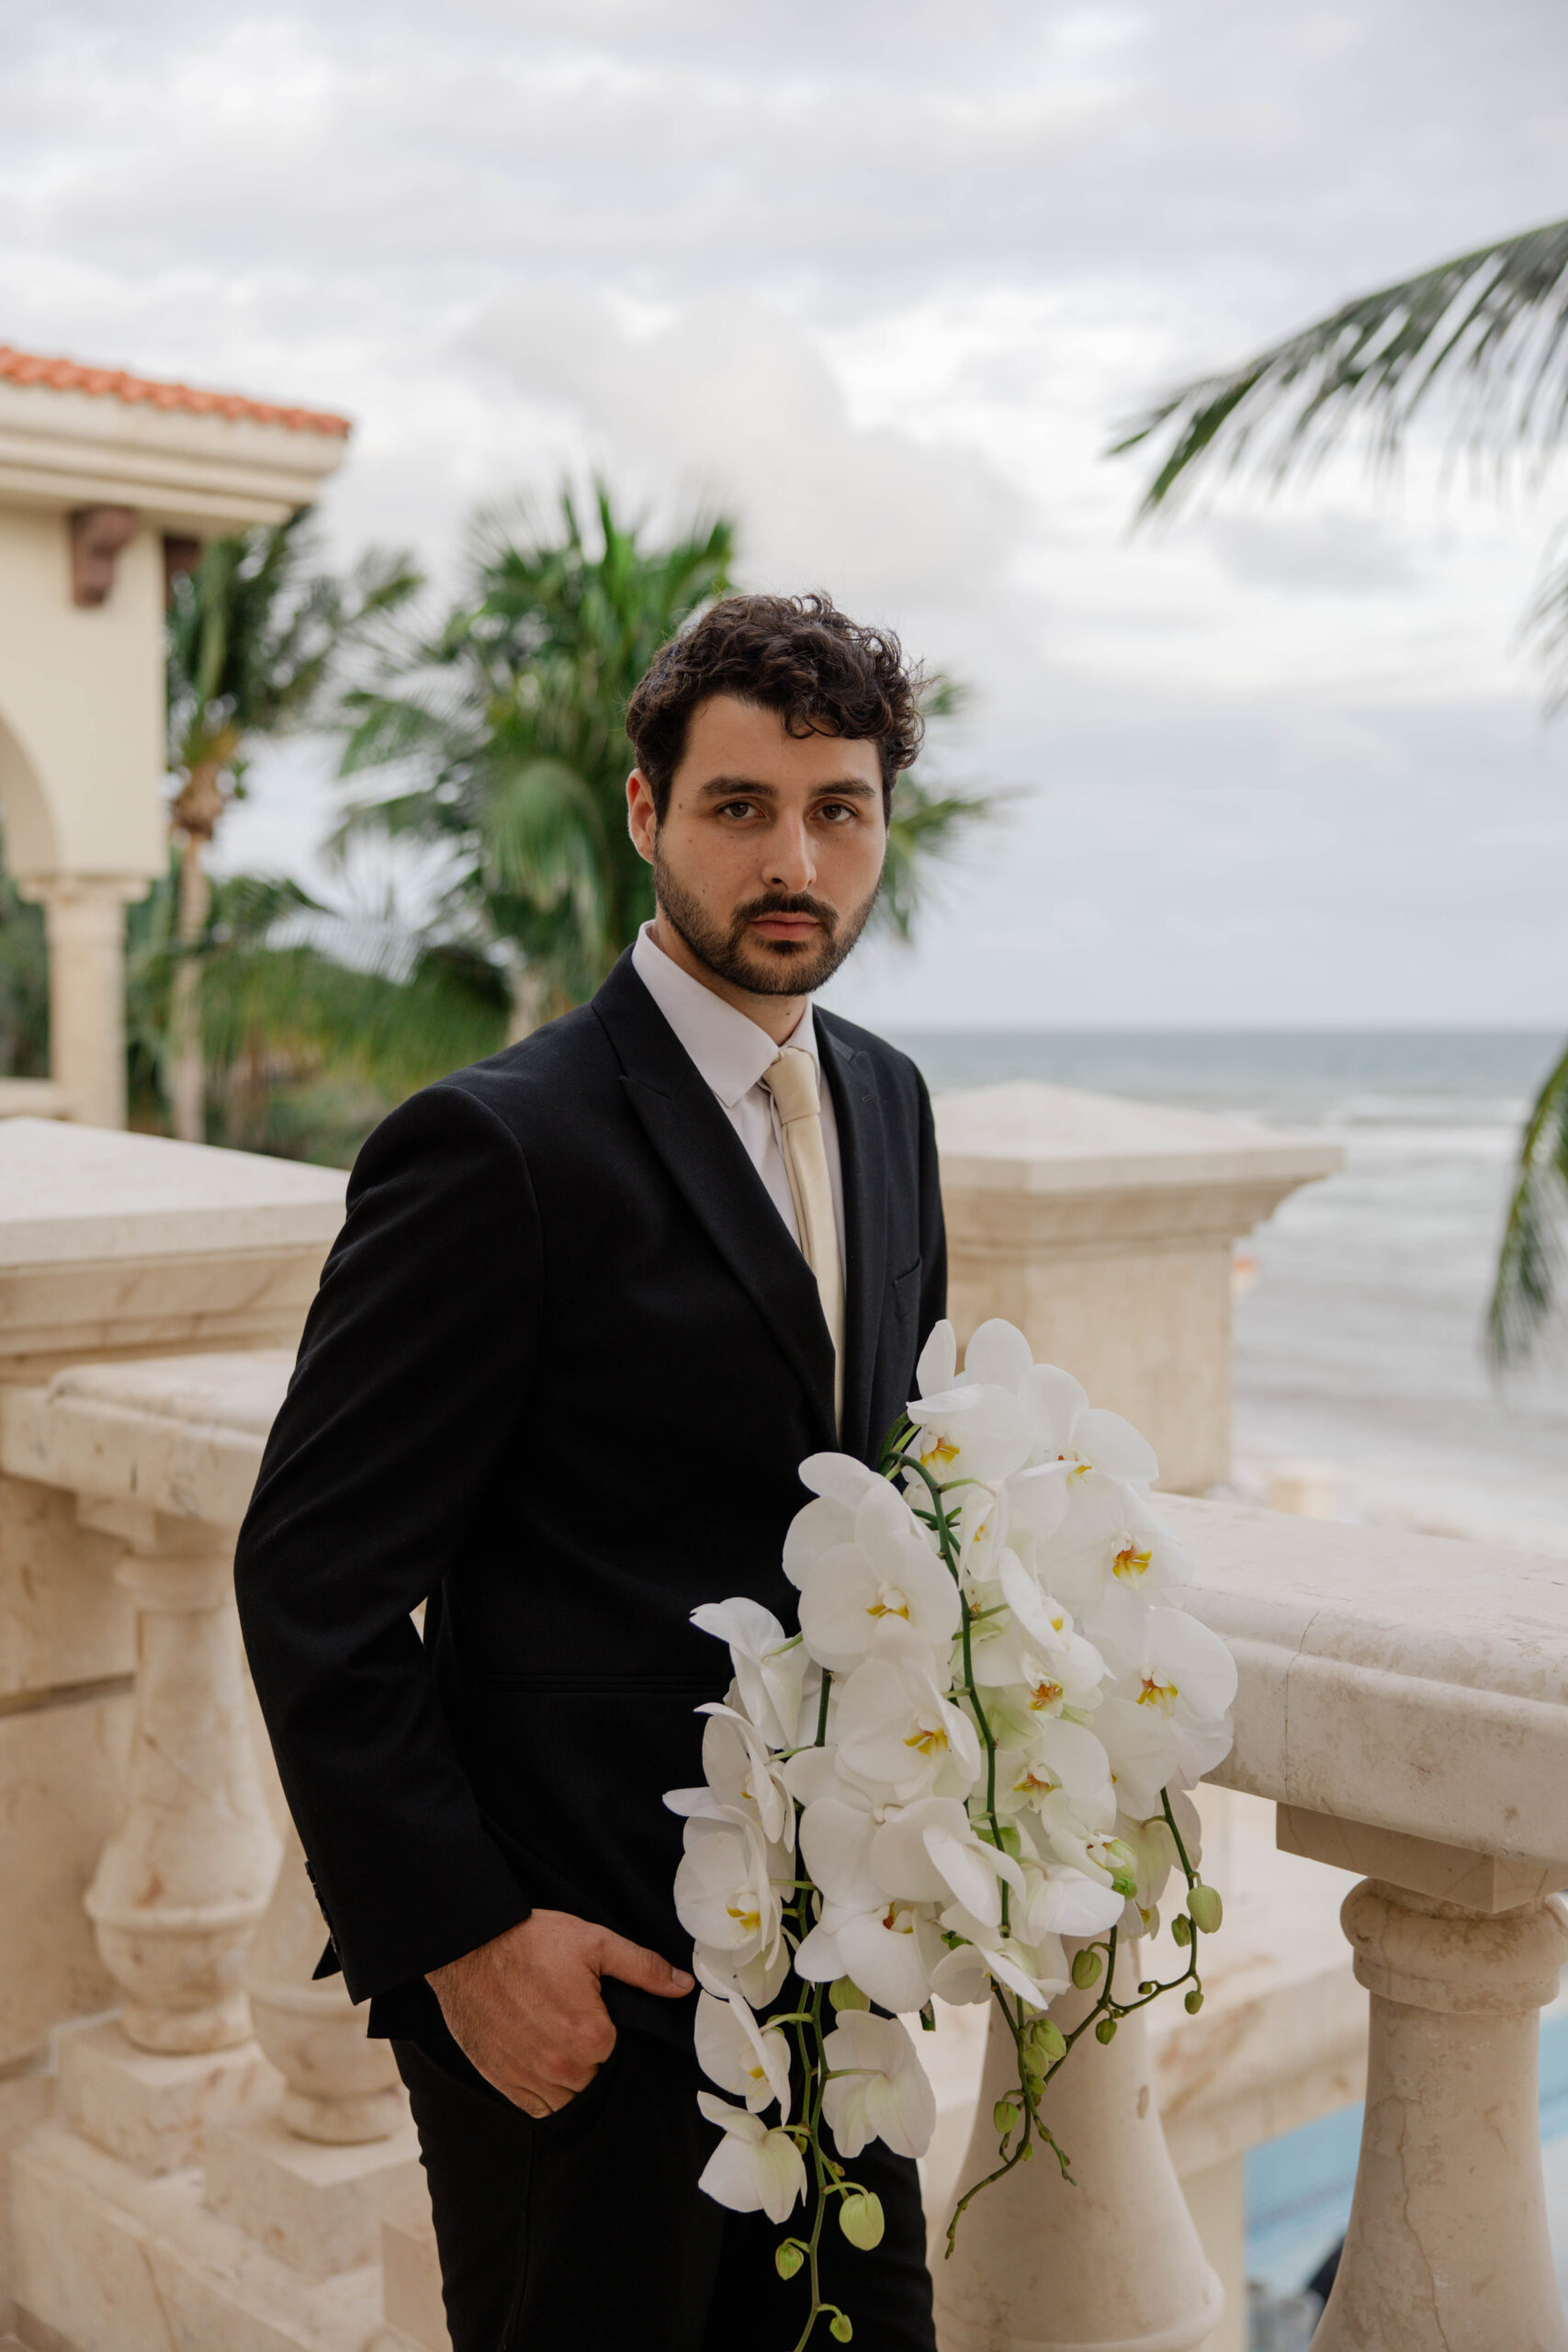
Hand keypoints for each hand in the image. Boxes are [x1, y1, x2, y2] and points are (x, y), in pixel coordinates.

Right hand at [426, 1910, 692, 2116]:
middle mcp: (562, 2068)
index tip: (596, 2011)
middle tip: (572, 2021)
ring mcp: (529, 2079)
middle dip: (591, 2056)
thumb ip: (644, 1968)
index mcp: (591, 2037)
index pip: (620, 2053)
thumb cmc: (532, 1942)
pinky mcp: (502, 2082)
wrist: (470, 1946)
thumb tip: (684, 1985)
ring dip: (568, 2078)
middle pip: (595, 2079)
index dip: (610, 2031)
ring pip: (567, 2098)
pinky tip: (538, 2058)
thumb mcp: (595, 1943)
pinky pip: (535, 2106)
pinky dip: (542, 2091)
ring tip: (555, 2039)